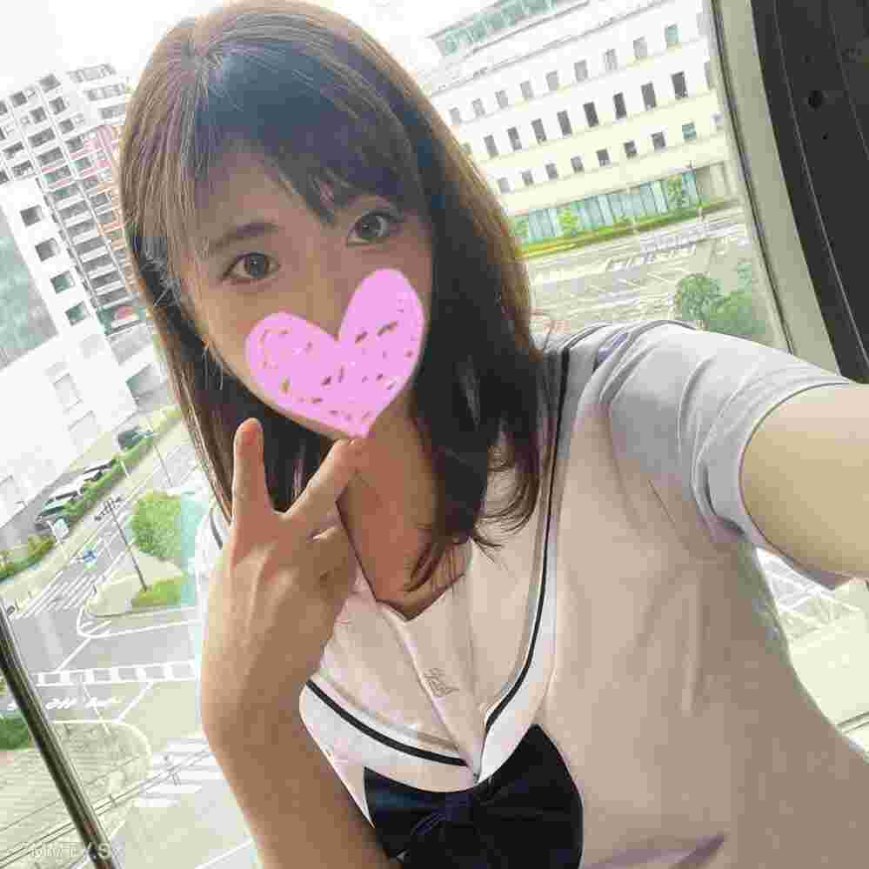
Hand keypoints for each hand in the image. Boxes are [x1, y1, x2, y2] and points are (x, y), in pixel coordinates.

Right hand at [199, 417, 360, 750]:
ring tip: (301, 588)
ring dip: (331, 553)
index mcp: (242, 545)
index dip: (248, 458)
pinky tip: (310, 608)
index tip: (252, 425)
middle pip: (315, 503)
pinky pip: (342, 575)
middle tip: (358, 441)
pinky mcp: (325, 602)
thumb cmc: (231, 627)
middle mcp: (273, 555)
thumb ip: (257, 545)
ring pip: (337, 543)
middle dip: (338, 469)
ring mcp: (302, 579)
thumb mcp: (228, 578)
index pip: (244, 493)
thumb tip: (299, 524)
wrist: (243, 690)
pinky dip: (334, 582)